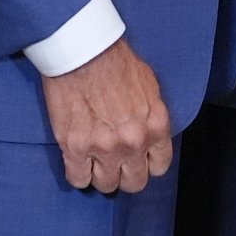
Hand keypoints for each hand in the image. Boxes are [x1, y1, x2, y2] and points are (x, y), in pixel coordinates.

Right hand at [42, 37, 171, 193]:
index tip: (138, 159)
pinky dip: (78, 173)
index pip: (160, 166)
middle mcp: (134, 141)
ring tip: (94, 158)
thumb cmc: (116, 60)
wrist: (84, 50)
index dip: (147, 163)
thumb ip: (151, 115)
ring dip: (100, 174)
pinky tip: (77, 160)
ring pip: (106, 185)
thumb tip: (148, 133)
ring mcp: (105, 148)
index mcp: (156, 125)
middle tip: (115, 161)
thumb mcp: (149, 85)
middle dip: (125, 173)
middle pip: (134, 182)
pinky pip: (78, 180)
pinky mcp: (75, 148)